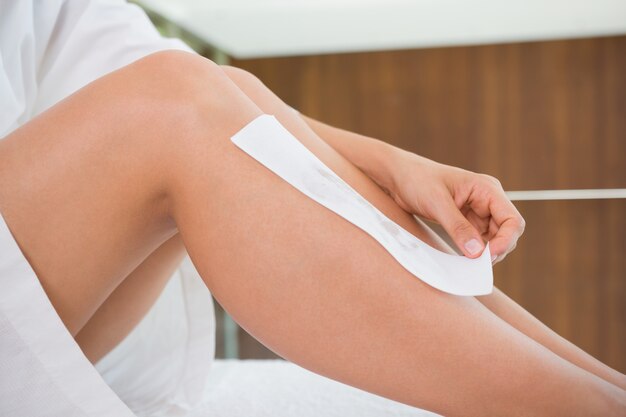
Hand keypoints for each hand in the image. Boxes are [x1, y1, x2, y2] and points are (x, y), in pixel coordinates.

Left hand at [381, 150, 524, 262]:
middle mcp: (487, 200)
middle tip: (476, 264)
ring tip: (467, 263)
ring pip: (493, 239)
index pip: (511, 219)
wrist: (398, 176)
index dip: (506, 240)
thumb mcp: (437, 203)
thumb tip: (477, 252)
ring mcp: (477, 211)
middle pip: (506, 232)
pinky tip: (462, 257)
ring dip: (484, 252)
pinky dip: (473, 251)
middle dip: (496, 249)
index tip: (489, 256)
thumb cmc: (417, 179)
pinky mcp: (465, 220)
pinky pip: (477, 240)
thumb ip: (457, 227)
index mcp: (486, 189)